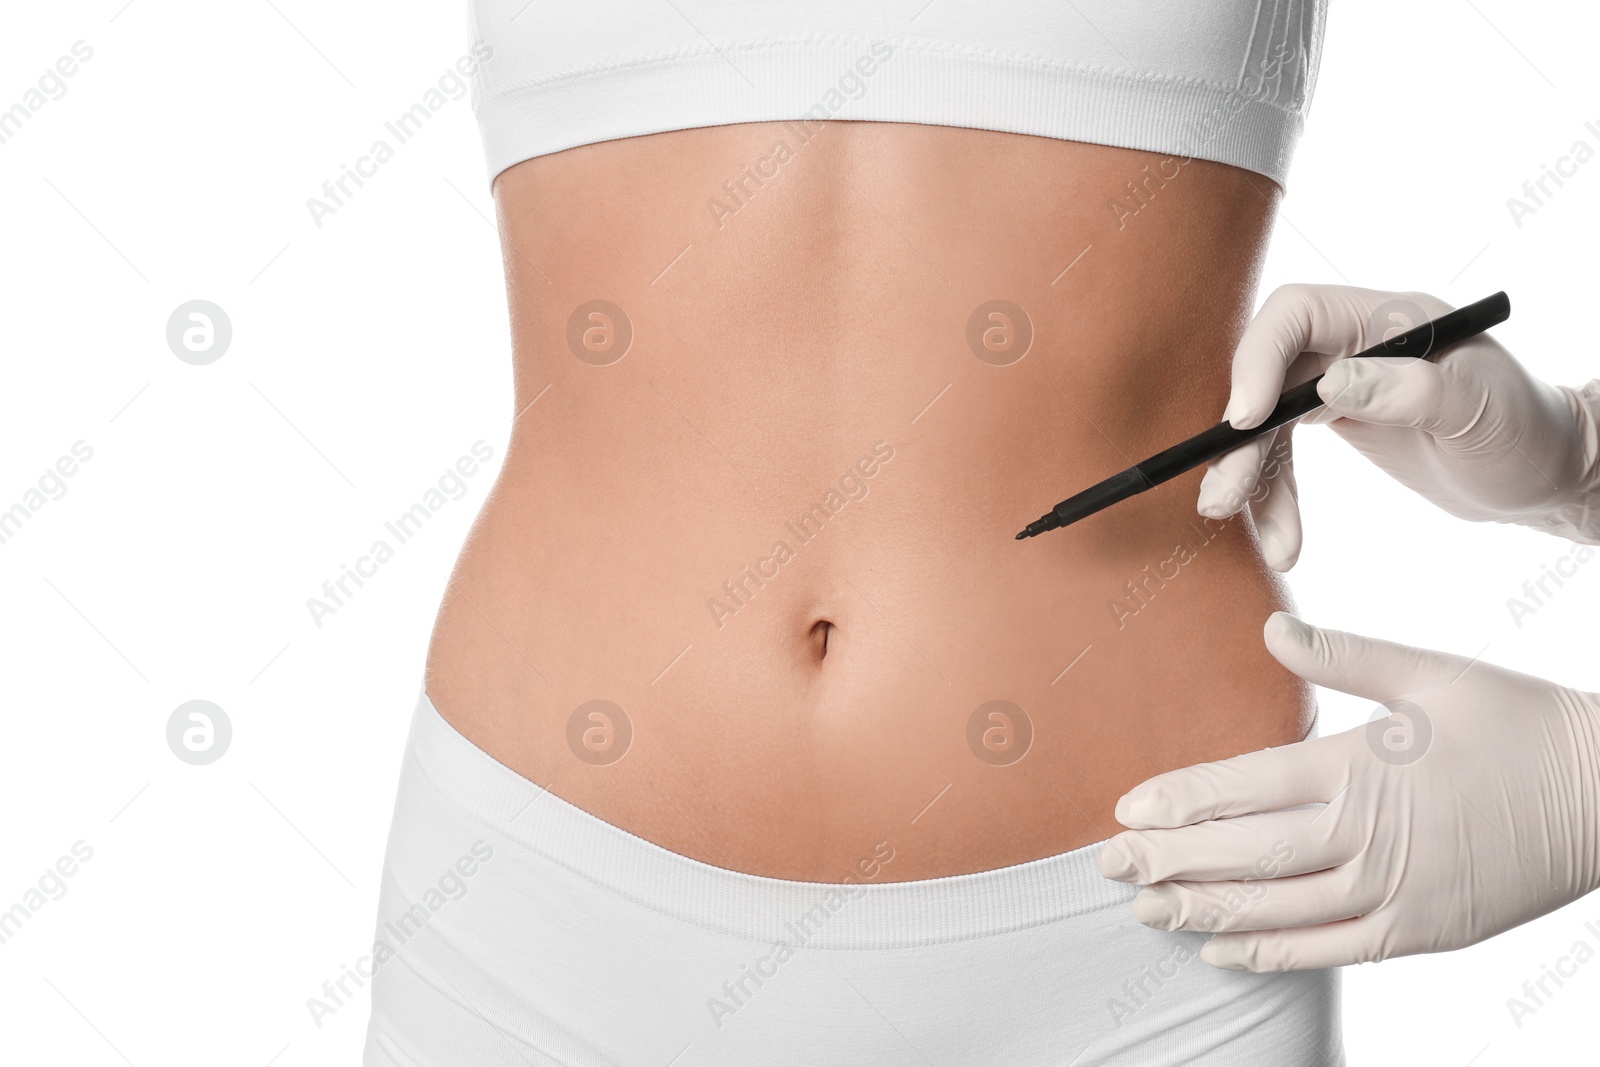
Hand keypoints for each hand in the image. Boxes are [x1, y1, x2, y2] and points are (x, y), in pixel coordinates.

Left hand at [1097, 612, 1599, 971]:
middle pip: (1245, 854)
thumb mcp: (1435, 673)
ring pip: (1276, 907)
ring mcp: (1392, 891)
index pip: (1244, 787)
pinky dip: (1270, 951)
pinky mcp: (1418, 931)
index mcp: (1362, 767)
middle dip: (1169, 859)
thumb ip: (1347, 655)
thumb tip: (1270, 628)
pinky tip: (1221, 950)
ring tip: (1144, 908)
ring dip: (1203, 908)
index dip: (1179, 802)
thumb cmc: (1518, 722)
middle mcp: (1366, 835)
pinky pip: (1328, 948)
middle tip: (1105, 864)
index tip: (1124, 808)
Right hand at [1200, 283, 1599, 569]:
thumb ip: (1412, 391)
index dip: (1257, 359)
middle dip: (1240, 440)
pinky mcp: (1338, 421)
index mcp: (1389, 318)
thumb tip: (1332, 384)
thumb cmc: (1526, 433)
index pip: (1295, 314)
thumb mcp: (1480, 412)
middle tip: (1222, 498)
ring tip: (1257, 534)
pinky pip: (1283, 455)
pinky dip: (1275, 497)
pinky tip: (1285, 540)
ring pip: (1266, 423)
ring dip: (1252, 480)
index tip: (1246, 421)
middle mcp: (1356, 343)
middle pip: (1266, 375)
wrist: (1544, 475)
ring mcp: (1344, 383)